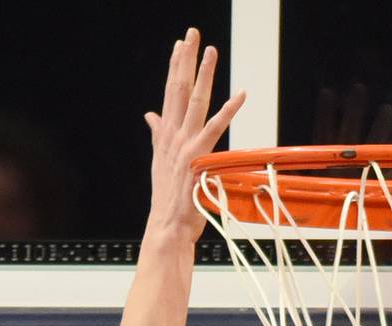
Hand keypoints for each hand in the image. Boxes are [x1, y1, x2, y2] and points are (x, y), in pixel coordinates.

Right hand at [144, 29, 245, 240]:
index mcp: (166, 135)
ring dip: (204, 75)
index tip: (180, 45)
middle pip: (180, 89)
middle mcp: (173, 135)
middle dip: (186, 59)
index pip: (170, 93)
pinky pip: (216, 128)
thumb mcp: (161, 161)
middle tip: (192, 34)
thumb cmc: (168, 199)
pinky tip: (241, 94)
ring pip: (196, 101)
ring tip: (211, 51)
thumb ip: (157, 135)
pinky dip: (229, 110)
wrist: (168, 226)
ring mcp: (185, 145)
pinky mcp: (198, 157)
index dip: (175, 67)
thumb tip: (150, 116)